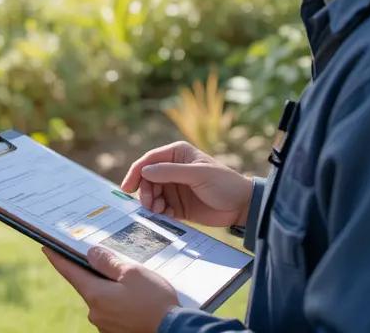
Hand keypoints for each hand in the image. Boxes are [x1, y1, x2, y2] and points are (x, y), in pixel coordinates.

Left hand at [43, 245, 178, 332]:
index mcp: (95, 295)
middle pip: (89, 285)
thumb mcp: (132, 273)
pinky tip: (137, 300)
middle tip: (112, 263)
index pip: (70, 271)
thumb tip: (91, 254)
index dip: (58, 257)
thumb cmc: (155, 302)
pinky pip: (114, 312)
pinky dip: (121, 303)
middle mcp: (95, 313)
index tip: (46, 247)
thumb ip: (109, 262)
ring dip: (112, 290)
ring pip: (103, 299)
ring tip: (134, 285)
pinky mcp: (117, 332)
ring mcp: (105, 326)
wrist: (174, 332)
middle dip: (97, 273)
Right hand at [120, 141, 252, 227]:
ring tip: (159, 211)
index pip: (149, 160)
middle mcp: (172, 169)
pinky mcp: (178, 205)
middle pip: (147, 179)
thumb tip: (145, 171)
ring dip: (151, 203)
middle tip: (149, 205)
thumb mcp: (197, 174)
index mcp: (176, 154)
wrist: (241, 206)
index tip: (127, 187)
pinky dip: (159, 212)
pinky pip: (161, 208)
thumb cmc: (223, 183)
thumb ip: (170, 172)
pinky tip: (166, 215)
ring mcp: (175, 188)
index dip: (136, 172)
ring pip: (152, 194)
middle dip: (145, 192)